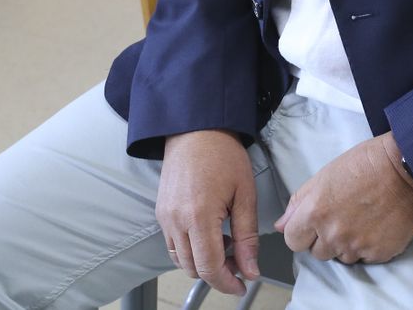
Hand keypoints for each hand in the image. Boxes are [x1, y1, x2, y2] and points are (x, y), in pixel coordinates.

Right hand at [155, 129, 260, 295]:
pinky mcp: (161, 212)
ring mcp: (165, 216)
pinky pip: (173, 244)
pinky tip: (210, 237)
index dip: (227, 283)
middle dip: (218, 274)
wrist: (195, 128)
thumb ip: (247, 237)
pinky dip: (191, 250)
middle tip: (240, 265)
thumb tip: (250, 269)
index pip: (209, 267)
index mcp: (199, 215)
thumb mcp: (244, 194)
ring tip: (227, 248)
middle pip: (193, 268)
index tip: (241, 285)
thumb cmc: (221, 153)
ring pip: (181, 260)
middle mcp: (176, 219)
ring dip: (203, 263)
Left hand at [273, 132, 412, 264]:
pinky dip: (367, 246)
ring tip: (359, 219)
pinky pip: (364, 258)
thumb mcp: (324, 176)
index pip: (292, 240)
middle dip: (323, 238)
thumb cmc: (365, 164)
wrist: (407, 168)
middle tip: (339, 217)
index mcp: (315, 212)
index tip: (310, 224)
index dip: (300, 232)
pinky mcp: (379, 253)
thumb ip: (299, 203)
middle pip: (316, 253)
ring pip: (341, 257)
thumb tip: (281, 224)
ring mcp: (357, 246)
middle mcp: (333, 234)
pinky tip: (374, 225)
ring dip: (345, 244)